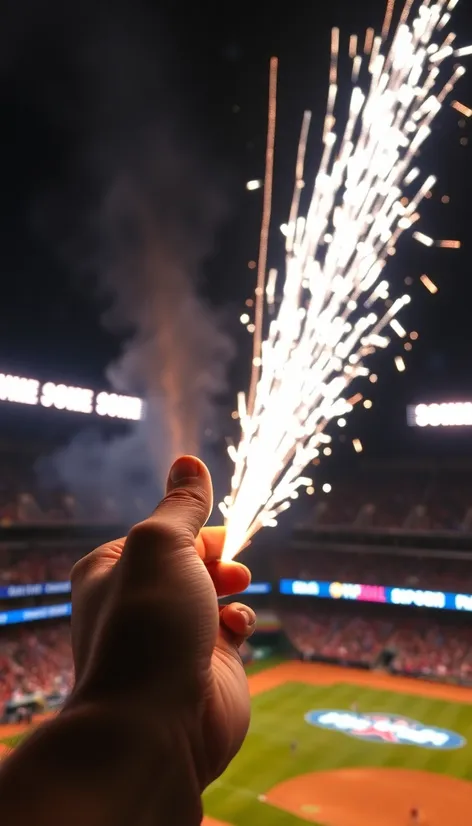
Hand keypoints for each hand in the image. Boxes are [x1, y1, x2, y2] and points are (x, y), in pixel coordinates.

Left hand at [69, 455, 255, 789]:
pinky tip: (237, 627)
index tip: (218, 531)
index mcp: (111, 570)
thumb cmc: (149, 625)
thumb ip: (181, 505)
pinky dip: (239, 622)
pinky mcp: (205, 667)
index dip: (190, 528)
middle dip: (214, 554)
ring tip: (236, 585)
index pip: (158, 533)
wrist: (155, 726)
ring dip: (230, 583)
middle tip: (226, 561)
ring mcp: (172, 636)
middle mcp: (138, 602)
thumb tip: (188, 461)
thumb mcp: (162, 545)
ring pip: (210, 593)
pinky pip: (229, 631)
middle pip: (187, 560)